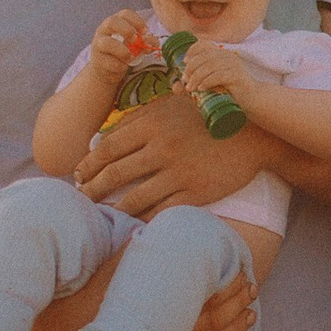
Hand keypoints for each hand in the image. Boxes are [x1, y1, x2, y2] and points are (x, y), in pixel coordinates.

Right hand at [26, 261, 256, 330]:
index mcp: (161, 311)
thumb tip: (146, 233)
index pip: (206, 297)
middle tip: (251, 289)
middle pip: (214, 322)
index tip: (240, 273)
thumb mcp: (107, 275)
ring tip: (250, 317)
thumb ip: (131, 256)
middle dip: (237, 304)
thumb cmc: (82, 306)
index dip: (227, 286)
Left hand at [76, 90, 264, 217]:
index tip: (78, 174)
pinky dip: (142, 220)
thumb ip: (137, 119)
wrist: (252, 133)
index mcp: (152, 125)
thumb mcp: (170, 106)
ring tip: (102, 214)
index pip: (108, 148)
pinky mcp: (195, 194)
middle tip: (81, 197)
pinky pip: (160, 212)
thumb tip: (102, 137)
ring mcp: (179, 174)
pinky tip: (132, 223)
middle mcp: (162, 149)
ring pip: (133, 199)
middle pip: (114, 175)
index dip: (88, 164)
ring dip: (113, 209)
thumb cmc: (205, 116)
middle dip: (92, 189)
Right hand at [89, 7, 155, 86]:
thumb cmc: (123, 51)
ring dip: (123, 51)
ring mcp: (98, 44)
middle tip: (135, 40)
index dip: (137, 21)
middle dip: (127, 30)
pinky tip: (122, 66)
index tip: (145, 31)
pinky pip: (109, 61)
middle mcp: (105, 30)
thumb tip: (152, 42)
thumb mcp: (135, 44)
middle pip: (112, 22)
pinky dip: (119, 65)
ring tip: (131, 57)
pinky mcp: (97, 59)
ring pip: (107, 43)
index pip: (125, 14)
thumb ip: (145, 41)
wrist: (107, 69)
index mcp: (117, 22)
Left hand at [176, 36, 257, 104]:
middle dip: (191, 68)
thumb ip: (194, 84)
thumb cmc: (230, 92)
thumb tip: (176, 87)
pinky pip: (218, 76)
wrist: (253, 100)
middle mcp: (227, 56)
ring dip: (196, 77)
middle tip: (185, 81)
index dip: (192, 50)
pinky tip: (201, 89)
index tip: (184, 62)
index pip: (204, 44)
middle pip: (204, 56)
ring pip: (209, 66)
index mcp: (221, 54)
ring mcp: (233, 65)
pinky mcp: (236, 76)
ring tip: (191, 88)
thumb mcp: (210, 85)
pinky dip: (207, 82)